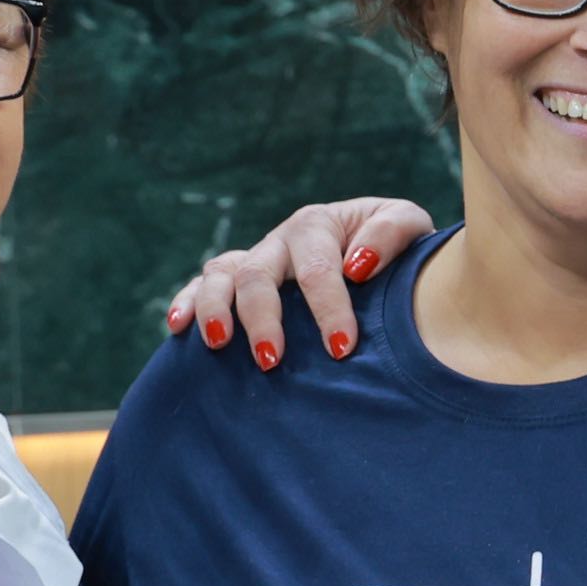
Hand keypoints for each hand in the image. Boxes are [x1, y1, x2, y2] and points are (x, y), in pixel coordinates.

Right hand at [161, 196, 433, 367]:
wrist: (384, 256)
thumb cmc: (397, 247)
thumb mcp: (408, 227)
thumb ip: (391, 235)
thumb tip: (357, 265)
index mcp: (319, 225)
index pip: (318, 268)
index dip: (328, 308)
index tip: (341, 348)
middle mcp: (279, 241)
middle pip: (259, 275)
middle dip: (264, 318)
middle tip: (272, 360)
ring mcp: (254, 259)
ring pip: (221, 277)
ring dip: (217, 310)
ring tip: (219, 344)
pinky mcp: (235, 281)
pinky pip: (201, 286)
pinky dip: (186, 303)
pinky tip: (178, 328)